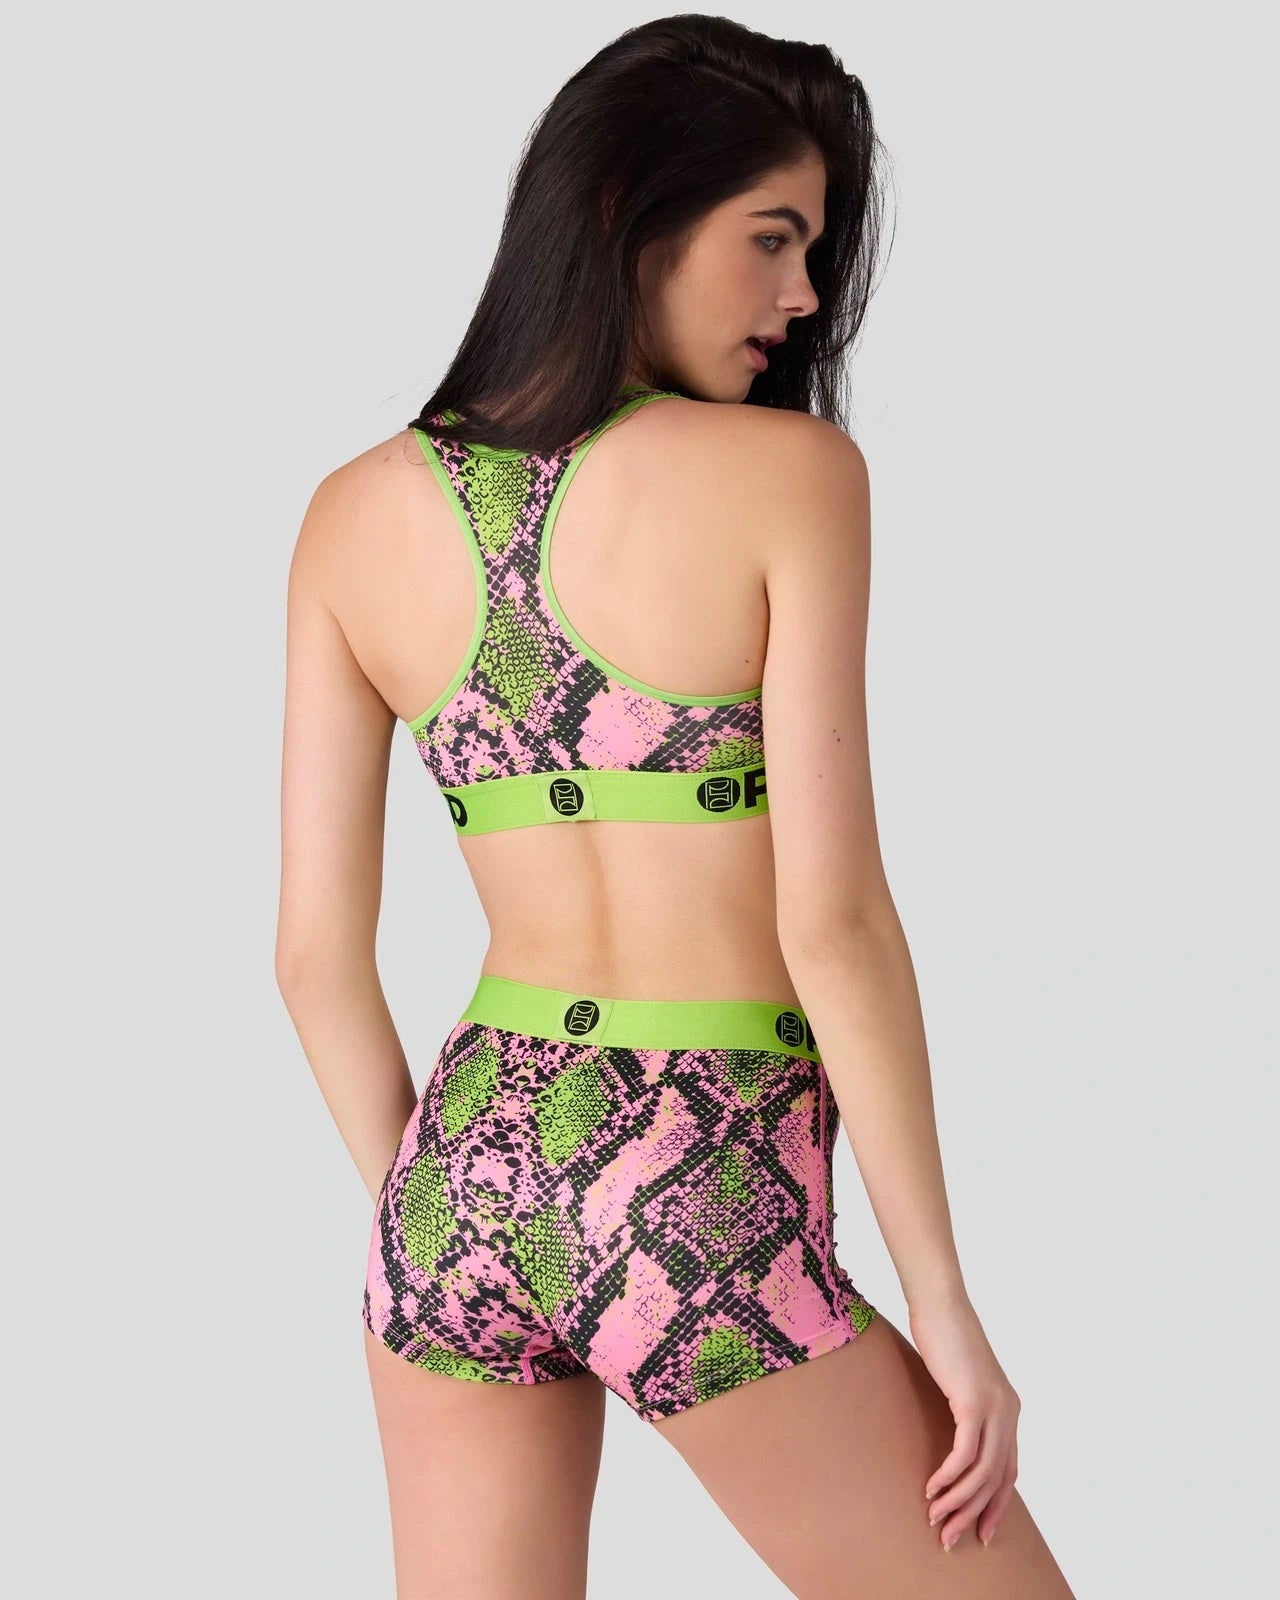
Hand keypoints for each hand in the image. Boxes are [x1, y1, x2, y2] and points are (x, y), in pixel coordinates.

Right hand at [908, 1293, 1020, 1550]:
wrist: (941, 1303)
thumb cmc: (944, 1336)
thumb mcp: (960, 1380)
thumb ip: (964, 1407)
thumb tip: (953, 1434)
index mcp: (1009, 1410)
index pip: (1008, 1472)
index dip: (995, 1506)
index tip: (978, 1533)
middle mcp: (1009, 1413)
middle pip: (997, 1480)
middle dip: (974, 1514)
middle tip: (949, 1538)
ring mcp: (995, 1408)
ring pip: (982, 1473)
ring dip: (957, 1502)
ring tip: (935, 1518)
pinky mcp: (974, 1402)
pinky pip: (965, 1454)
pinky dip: (949, 1477)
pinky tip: (932, 1488)